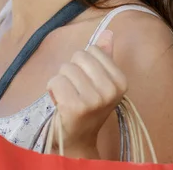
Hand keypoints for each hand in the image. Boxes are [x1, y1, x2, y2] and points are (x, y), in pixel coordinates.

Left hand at [45, 30, 126, 156]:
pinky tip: (59, 102)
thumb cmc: (86, 107)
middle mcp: (111, 91)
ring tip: (67, 97)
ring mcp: (94, 99)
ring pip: (65, 68)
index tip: (86, 82)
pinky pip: (55, 80)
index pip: (92, 50)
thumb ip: (104, 56)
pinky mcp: (75, 106)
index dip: (83, 63)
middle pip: (78, 57)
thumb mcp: (100, 81)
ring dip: (60, 81)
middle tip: (75, 90)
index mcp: (121, 82)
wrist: (77, 139)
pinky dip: (52, 89)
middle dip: (70, 70)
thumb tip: (108, 32)